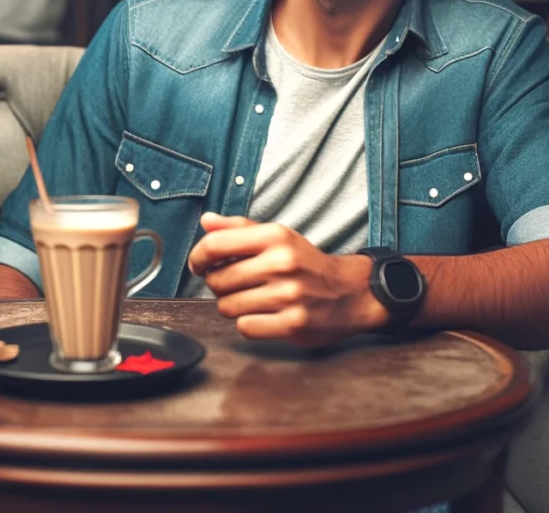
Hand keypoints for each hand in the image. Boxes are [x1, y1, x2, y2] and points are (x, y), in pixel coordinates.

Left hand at [186, 213, 386, 345]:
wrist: (351, 292)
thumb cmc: (306, 263)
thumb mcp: (278, 237)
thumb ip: (239, 228)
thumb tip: (206, 221)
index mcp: (274, 237)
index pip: (215, 245)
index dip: (197, 257)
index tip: (198, 266)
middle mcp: (281, 264)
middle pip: (217, 281)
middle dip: (219, 285)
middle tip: (235, 285)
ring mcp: (288, 295)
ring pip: (227, 307)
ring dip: (233, 306)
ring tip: (252, 299)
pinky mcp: (293, 324)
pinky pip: (245, 327)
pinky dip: (248, 324)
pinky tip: (263, 315)